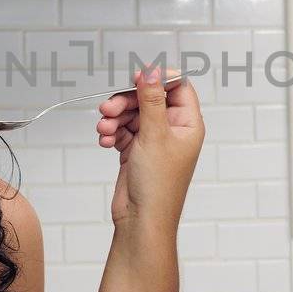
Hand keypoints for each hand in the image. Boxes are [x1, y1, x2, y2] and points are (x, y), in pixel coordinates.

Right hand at [96, 66, 204, 237]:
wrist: (141, 220)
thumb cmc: (158, 186)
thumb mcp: (154, 135)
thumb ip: (151, 100)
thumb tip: (151, 71)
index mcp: (188, 124)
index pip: (178, 87)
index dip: (157, 78)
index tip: (137, 76)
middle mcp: (173, 131)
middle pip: (149, 99)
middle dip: (126, 101)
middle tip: (107, 108)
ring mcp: (154, 141)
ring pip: (132, 115)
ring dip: (115, 118)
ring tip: (104, 129)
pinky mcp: (136, 152)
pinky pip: (122, 131)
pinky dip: (112, 133)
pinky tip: (105, 141)